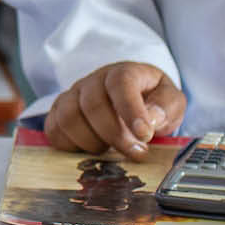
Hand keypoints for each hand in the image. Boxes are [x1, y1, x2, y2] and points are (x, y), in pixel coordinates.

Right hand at [44, 62, 185, 158]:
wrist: (133, 97)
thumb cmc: (152, 99)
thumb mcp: (171, 100)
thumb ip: (165, 106)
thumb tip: (151, 119)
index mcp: (123, 72)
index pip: (120, 83)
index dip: (130, 109)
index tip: (145, 135)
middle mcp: (93, 81)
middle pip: (92, 105)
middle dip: (115, 135)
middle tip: (137, 152)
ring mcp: (72, 95)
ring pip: (68, 118)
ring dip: (92, 142)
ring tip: (111, 150)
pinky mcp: (58, 112)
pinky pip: (53, 130)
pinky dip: (70, 146)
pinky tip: (91, 150)